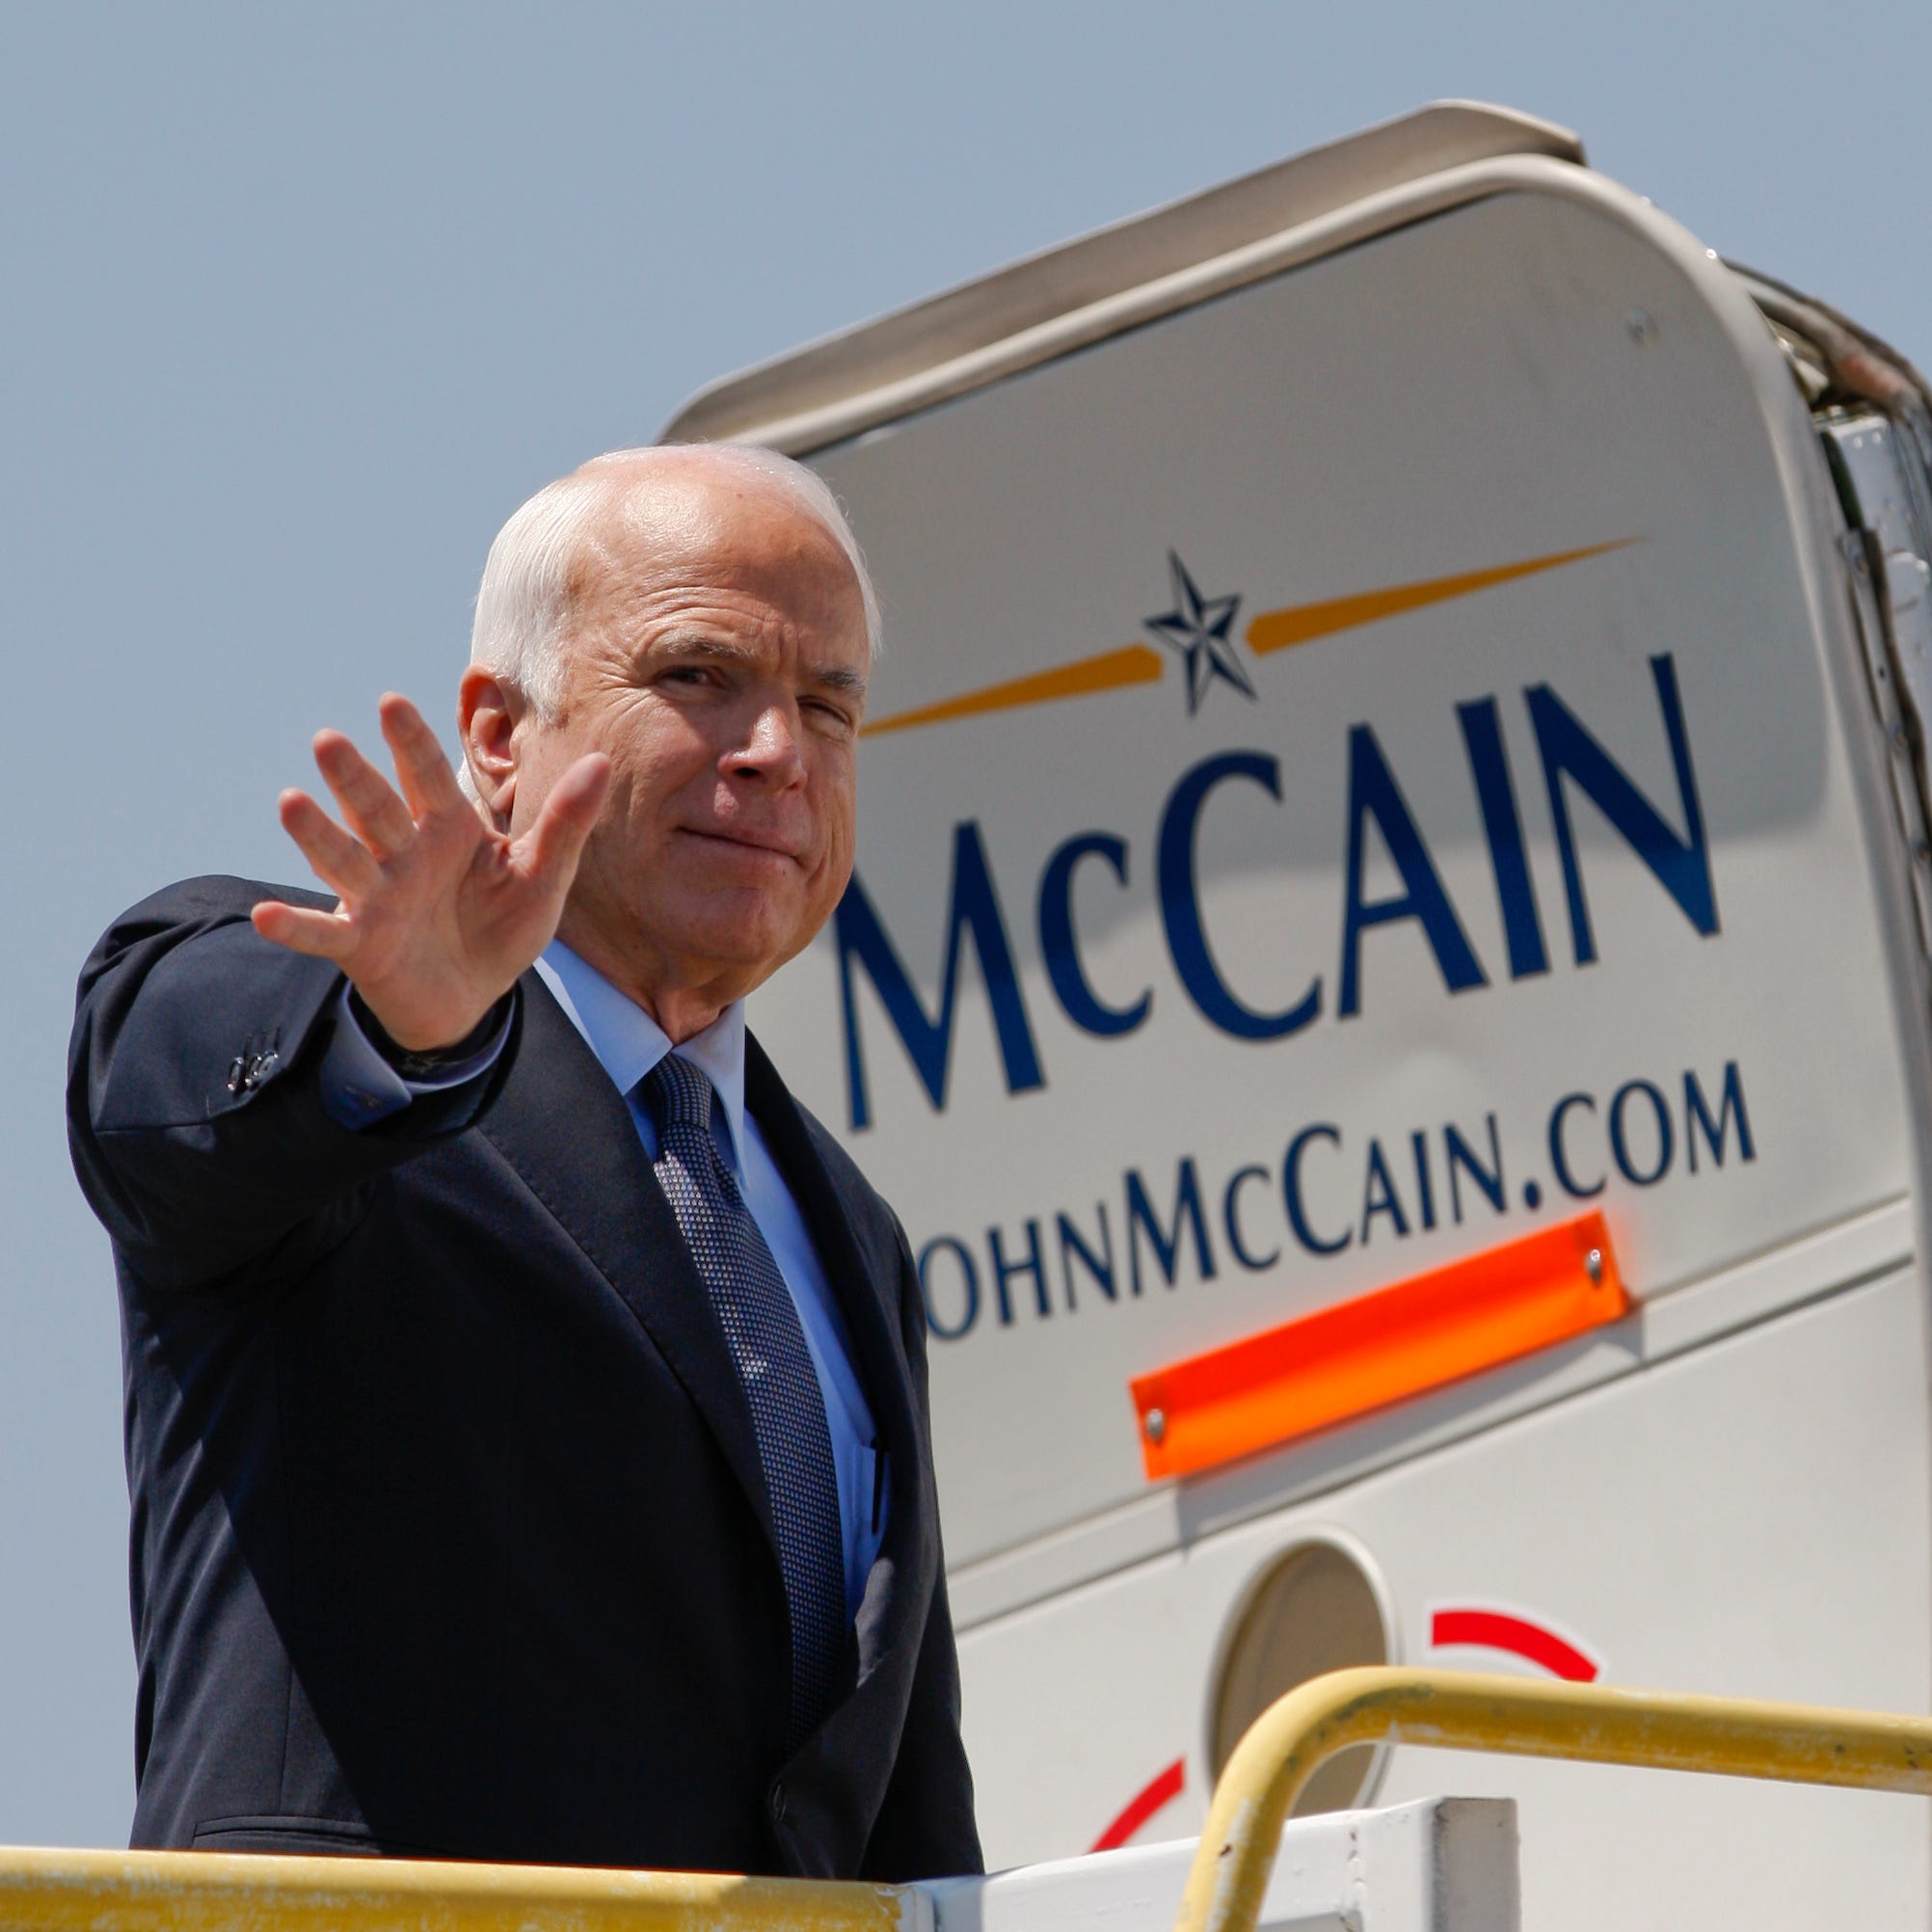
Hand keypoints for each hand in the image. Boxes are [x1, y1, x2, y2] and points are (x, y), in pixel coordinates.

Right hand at [252, 693, 610, 1049]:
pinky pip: (323, 934)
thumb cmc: (501, 926)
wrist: (473, 997)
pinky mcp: (360, 944)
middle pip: (376, 810)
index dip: (409, 744)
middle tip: (329, 740)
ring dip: (317, 835)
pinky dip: (296, 927)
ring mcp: (376, 897)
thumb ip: (566, 822)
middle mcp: (403, 854)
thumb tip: (602, 761)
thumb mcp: (543, 877)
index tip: (392, 703)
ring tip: (290, 802)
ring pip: (345, 859)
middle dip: (354, 779)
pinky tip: (266, 917)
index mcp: (447, 829)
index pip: (426, 778)